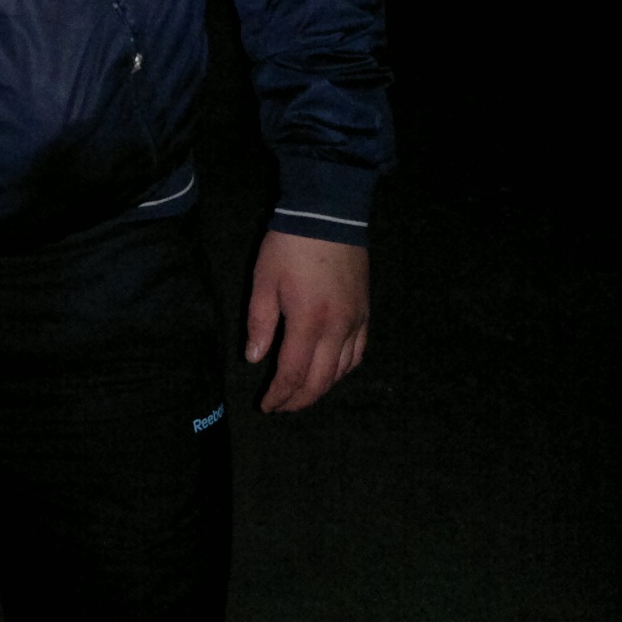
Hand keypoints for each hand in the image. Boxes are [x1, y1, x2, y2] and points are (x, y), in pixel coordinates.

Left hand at [245, 229, 368, 412]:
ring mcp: (356, 322)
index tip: (266, 406)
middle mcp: (337, 329)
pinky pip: (359, 353)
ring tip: (302, 393)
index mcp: (309, 322)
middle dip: (300, 400)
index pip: (294, 373)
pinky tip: (332, 371)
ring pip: (342, 371)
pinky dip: (344, 370)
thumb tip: (255, 359)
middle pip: (321, 381)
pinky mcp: (366, 312)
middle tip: (282, 406)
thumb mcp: (264, 280)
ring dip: (321, 388)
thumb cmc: (289, 246)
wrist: (329, 214)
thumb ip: (260, 322)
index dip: (279, 395)